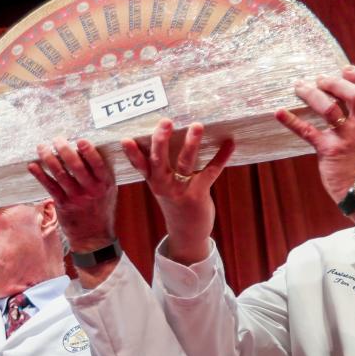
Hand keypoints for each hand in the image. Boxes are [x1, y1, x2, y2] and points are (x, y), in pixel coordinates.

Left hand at [27, 138, 115, 251]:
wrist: (93, 237)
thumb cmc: (101, 209)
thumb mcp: (109, 190)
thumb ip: (101, 173)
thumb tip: (87, 150)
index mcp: (105, 184)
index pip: (97, 164)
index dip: (88, 151)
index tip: (79, 139)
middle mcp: (91, 190)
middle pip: (76, 166)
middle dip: (64, 150)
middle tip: (57, 139)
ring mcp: (76, 198)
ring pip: (60, 174)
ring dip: (49, 158)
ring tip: (42, 147)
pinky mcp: (63, 205)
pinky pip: (49, 187)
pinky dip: (40, 175)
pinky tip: (33, 166)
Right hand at [121, 119, 234, 264]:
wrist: (187, 233)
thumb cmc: (175, 203)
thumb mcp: (161, 187)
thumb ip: (159, 167)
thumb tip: (161, 136)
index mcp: (153, 181)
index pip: (139, 165)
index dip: (132, 153)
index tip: (125, 140)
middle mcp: (163, 185)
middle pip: (159, 160)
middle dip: (161, 140)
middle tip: (165, 122)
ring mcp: (180, 190)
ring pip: (184, 163)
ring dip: (191, 143)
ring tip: (197, 126)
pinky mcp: (198, 194)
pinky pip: (210, 172)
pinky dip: (221, 157)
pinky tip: (229, 144)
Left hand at [275, 65, 354, 202]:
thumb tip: (347, 98)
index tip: (345, 68)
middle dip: (336, 82)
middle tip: (319, 78)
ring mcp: (347, 139)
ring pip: (331, 109)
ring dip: (313, 95)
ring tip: (300, 87)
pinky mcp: (329, 150)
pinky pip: (308, 131)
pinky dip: (291, 121)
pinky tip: (279, 112)